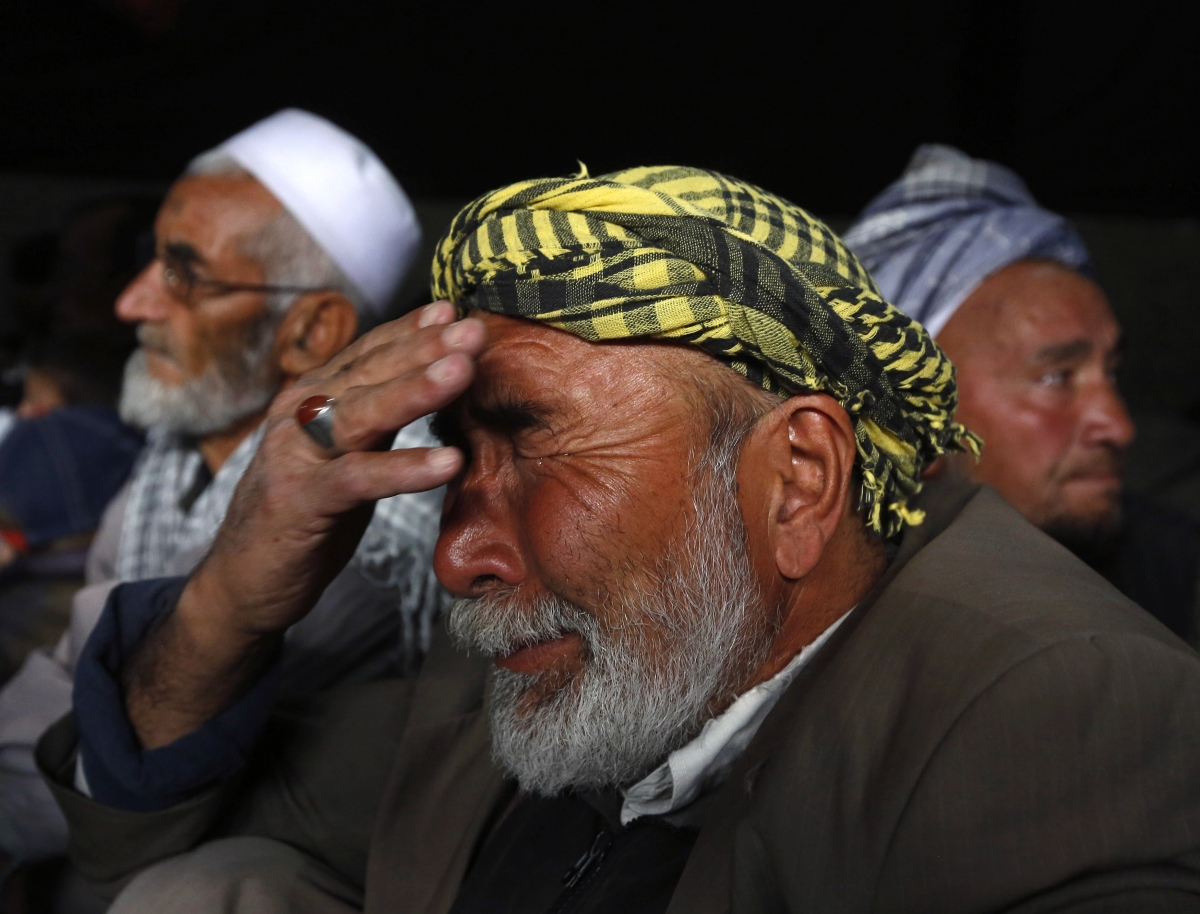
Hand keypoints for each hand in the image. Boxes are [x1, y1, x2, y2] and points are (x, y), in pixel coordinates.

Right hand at [125, 301, 484, 747]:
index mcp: (312, 398)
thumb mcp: (348, 454)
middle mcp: (299, 415)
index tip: (456, 311)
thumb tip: (437, 376)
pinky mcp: (301, 501)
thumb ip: (382, 416)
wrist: (245, 581)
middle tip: (474, 329)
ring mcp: (296, 455)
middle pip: (369, 372)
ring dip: (416, 390)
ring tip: (463, 372)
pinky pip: (360, 478)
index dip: (412, 330)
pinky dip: (405, 469)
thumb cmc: (306, 512)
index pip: (368, 352)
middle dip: (425, 348)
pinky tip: (449, 463)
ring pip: (362, 413)